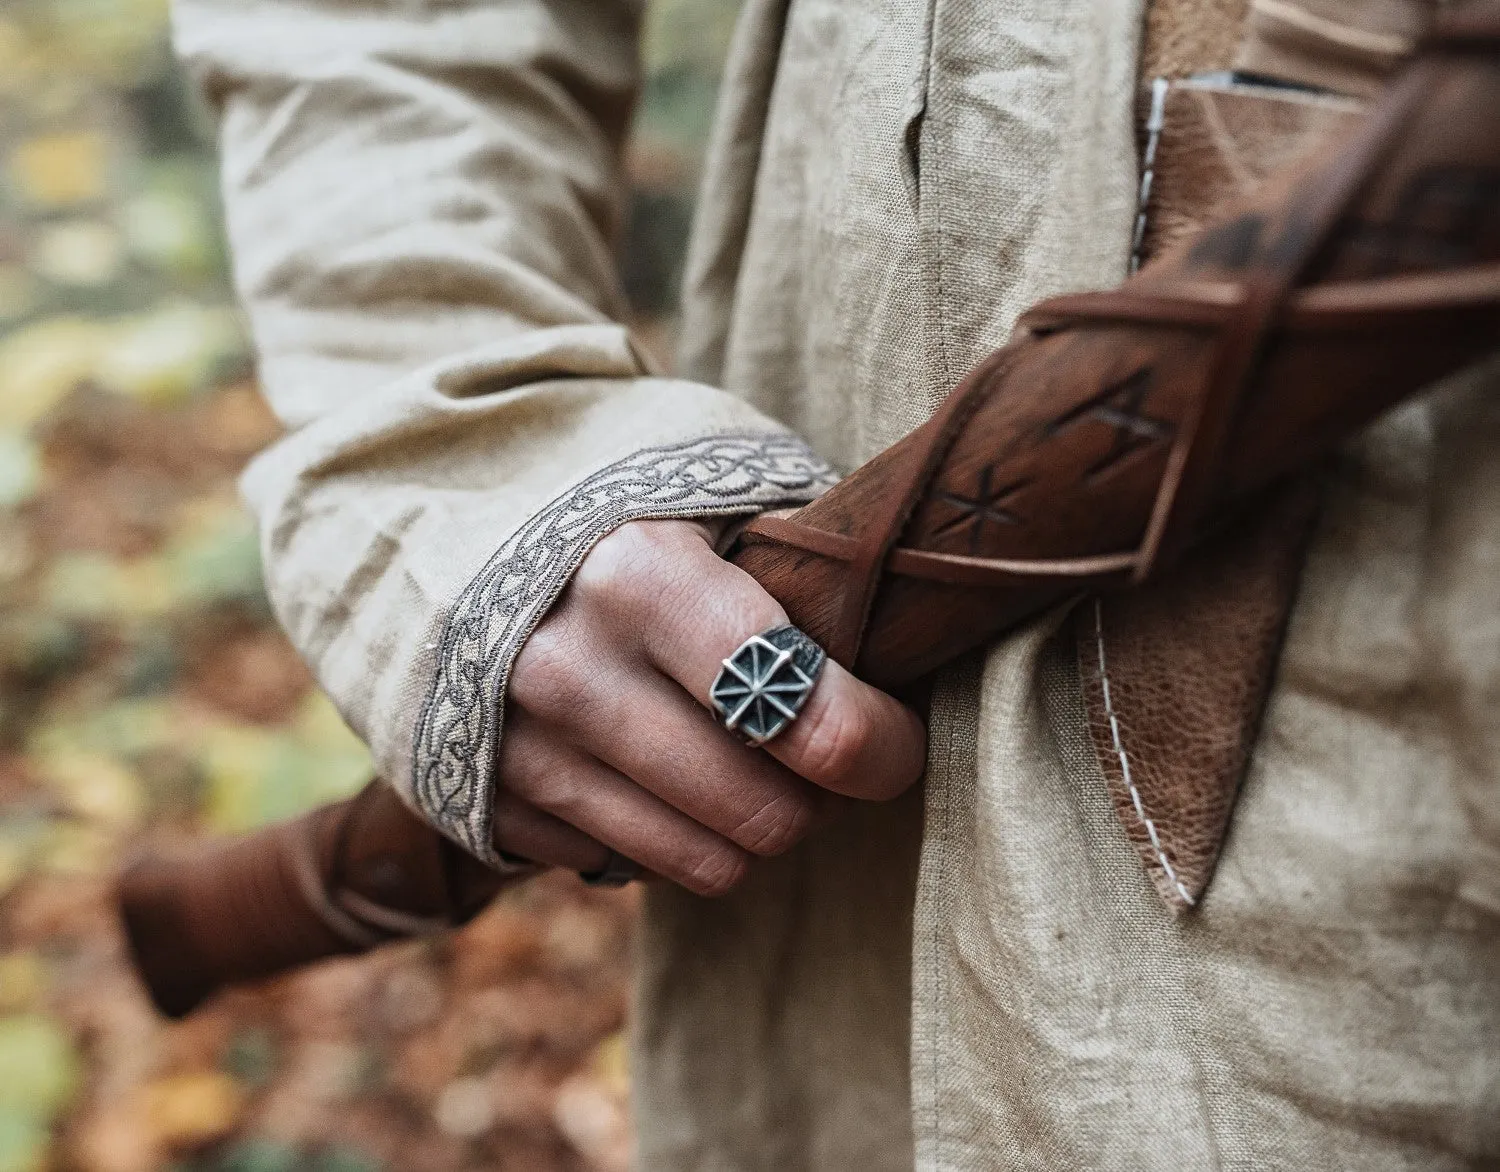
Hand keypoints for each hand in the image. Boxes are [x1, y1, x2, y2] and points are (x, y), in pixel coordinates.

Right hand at [496, 518, 926, 895]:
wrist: (439, 524)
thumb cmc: (614, 505)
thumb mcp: (704, 484)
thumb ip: (800, 549)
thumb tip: (902, 628)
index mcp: (641, 574)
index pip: (804, 715)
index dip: (879, 747)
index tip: (891, 740)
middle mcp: (571, 669)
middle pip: (764, 812)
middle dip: (816, 795)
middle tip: (813, 750)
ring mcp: (520, 747)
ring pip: (708, 862)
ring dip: (750, 828)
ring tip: (745, 761)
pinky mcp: (489, 804)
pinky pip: (635, 870)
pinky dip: (667, 834)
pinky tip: (658, 767)